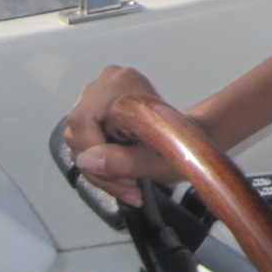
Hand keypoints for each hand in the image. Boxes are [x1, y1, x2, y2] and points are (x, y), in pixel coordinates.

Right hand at [64, 65, 183, 204]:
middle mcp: (107, 83)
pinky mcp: (96, 111)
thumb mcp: (160, 159)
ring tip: (130, 187)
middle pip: (78, 134)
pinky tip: (123, 178)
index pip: (82, 120)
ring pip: (79, 144)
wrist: (193, 135)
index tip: (118, 177)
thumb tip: (86, 161)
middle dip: (100, 170)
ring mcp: (98, 95)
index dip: (92, 153)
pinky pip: (84, 145)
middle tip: (129, 188)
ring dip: (102, 173)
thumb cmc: (185, 141)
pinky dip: (102, 167)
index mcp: (124, 84)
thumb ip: (124, 161)